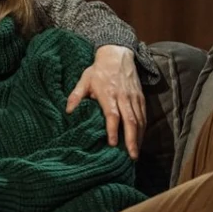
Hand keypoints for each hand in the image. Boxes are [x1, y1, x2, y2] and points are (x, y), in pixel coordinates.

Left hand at [66, 45, 145, 159]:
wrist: (117, 55)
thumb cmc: (98, 70)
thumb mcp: (84, 80)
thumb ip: (76, 95)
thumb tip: (68, 111)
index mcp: (108, 93)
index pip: (113, 115)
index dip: (113, 130)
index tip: (112, 144)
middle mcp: (123, 97)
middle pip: (130, 121)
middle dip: (131, 140)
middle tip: (132, 156)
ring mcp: (134, 98)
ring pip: (140, 120)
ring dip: (139, 138)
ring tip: (135, 153)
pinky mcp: (141, 98)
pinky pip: (144, 116)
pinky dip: (143, 129)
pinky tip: (140, 140)